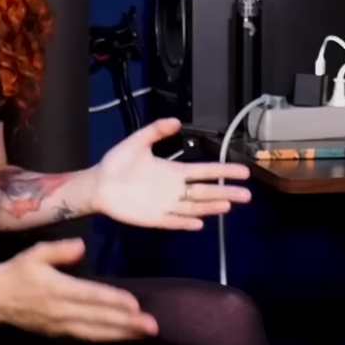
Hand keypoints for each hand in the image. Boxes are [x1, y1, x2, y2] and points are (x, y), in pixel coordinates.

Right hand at [0, 238, 158, 340]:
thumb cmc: (16, 272)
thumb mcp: (34, 254)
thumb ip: (58, 251)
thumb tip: (81, 246)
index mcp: (56, 290)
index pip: (90, 297)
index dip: (113, 301)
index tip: (136, 304)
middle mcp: (60, 312)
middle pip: (97, 319)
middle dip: (126, 324)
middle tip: (152, 326)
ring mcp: (59, 327)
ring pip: (94, 333)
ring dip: (121, 334)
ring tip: (145, 334)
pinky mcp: (57, 336)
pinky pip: (85, 338)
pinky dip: (106, 339)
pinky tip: (124, 338)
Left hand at [89, 118, 250, 229]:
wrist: (98, 185)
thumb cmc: (117, 163)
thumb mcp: (137, 142)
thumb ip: (156, 131)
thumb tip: (176, 121)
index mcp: (174, 171)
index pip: (205, 171)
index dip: (224, 171)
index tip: (243, 172)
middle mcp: (175, 189)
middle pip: (206, 192)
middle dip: (226, 192)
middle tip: (246, 195)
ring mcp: (166, 205)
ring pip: (194, 207)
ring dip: (211, 208)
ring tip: (228, 207)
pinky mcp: (155, 219)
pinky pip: (174, 222)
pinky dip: (186, 222)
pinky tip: (199, 223)